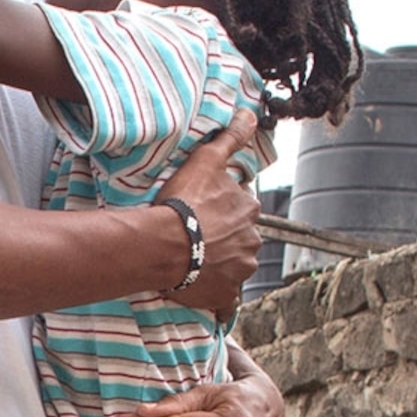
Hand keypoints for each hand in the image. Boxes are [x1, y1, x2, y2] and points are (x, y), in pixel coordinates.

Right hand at [151, 111, 264, 321]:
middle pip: (239, 239)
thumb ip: (231, 138)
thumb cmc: (184, 202)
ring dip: (221, 266)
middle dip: (224, 239)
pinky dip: (218, 300)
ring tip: (195, 263)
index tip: (202, 211)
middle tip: (197, 237)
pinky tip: (205, 297)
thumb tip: (252, 113)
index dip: (220, 209)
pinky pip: (225, 303)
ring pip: (235, 267)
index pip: (240, 208)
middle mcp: (252, 242)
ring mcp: (240, 272)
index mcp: (250, 211)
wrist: (164, 245)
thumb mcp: (207, 160)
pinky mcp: (224, 296)